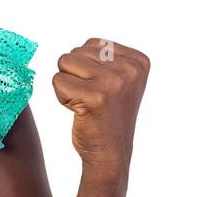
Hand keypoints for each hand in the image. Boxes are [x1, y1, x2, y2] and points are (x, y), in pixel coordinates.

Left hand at [53, 38, 149, 178]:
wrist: (110, 152)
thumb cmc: (108, 115)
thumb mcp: (119, 80)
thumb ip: (105, 56)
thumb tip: (79, 48)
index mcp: (138, 61)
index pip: (92, 43)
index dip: (88, 67)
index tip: (103, 89)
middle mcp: (129, 69)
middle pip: (76, 52)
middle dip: (76, 75)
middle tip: (93, 98)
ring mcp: (113, 82)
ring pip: (64, 62)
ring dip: (67, 84)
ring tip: (86, 102)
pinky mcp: (95, 96)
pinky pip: (57, 81)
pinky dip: (61, 97)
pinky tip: (80, 110)